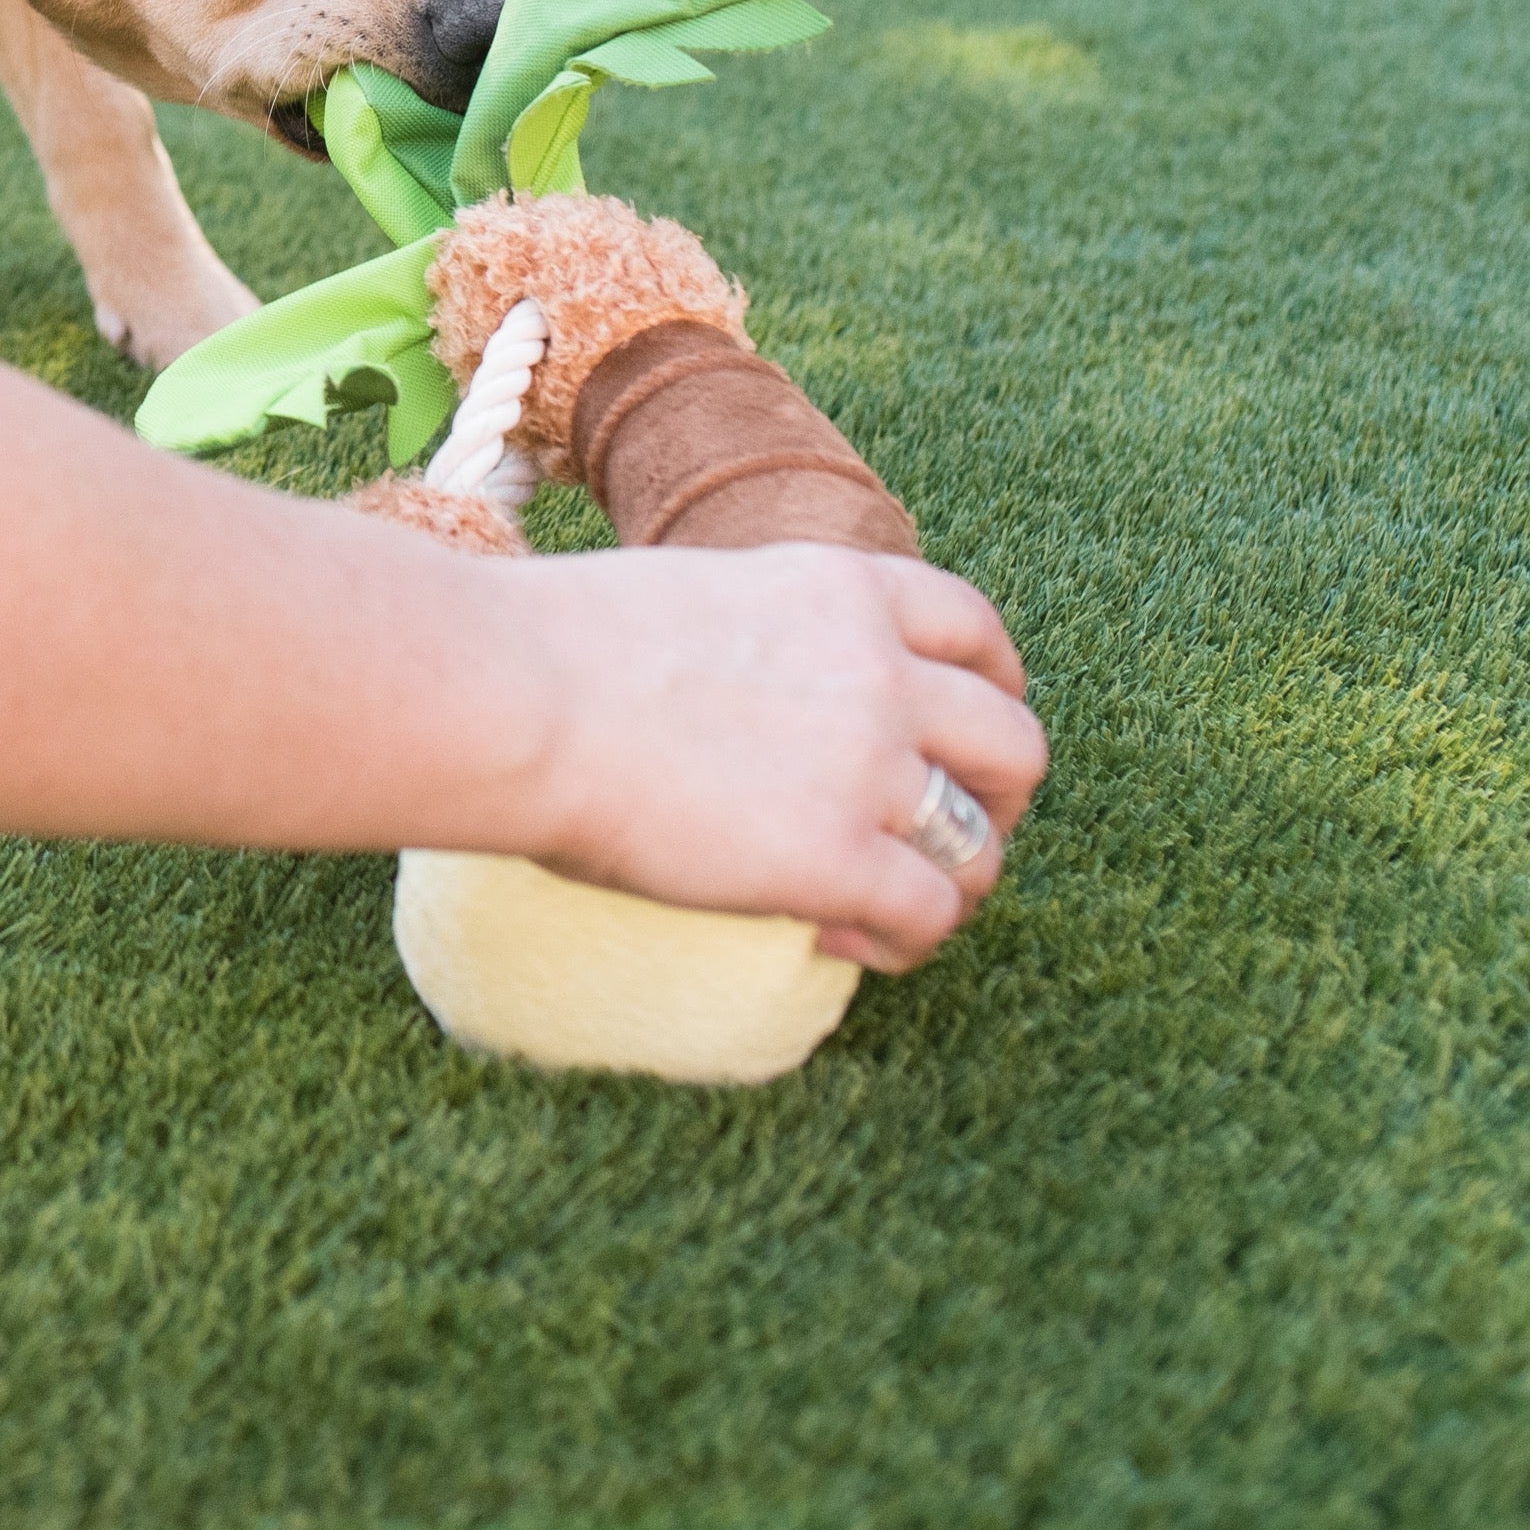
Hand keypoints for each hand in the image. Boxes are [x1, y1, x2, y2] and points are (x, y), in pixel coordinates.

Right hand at [494, 544, 1044, 974]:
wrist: (516, 694)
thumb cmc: (549, 648)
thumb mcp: (689, 599)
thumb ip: (756, 642)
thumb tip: (741, 709)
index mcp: (839, 588)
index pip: (974, 628)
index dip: (992, 689)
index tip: (960, 733)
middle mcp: (879, 669)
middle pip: (1013, 741)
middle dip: (996, 800)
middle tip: (945, 836)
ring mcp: (869, 765)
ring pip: (985, 840)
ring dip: (954, 881)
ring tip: (892, 907)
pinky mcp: (839, 857)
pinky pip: (928, 916)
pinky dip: (898, 941)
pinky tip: (834, 940)